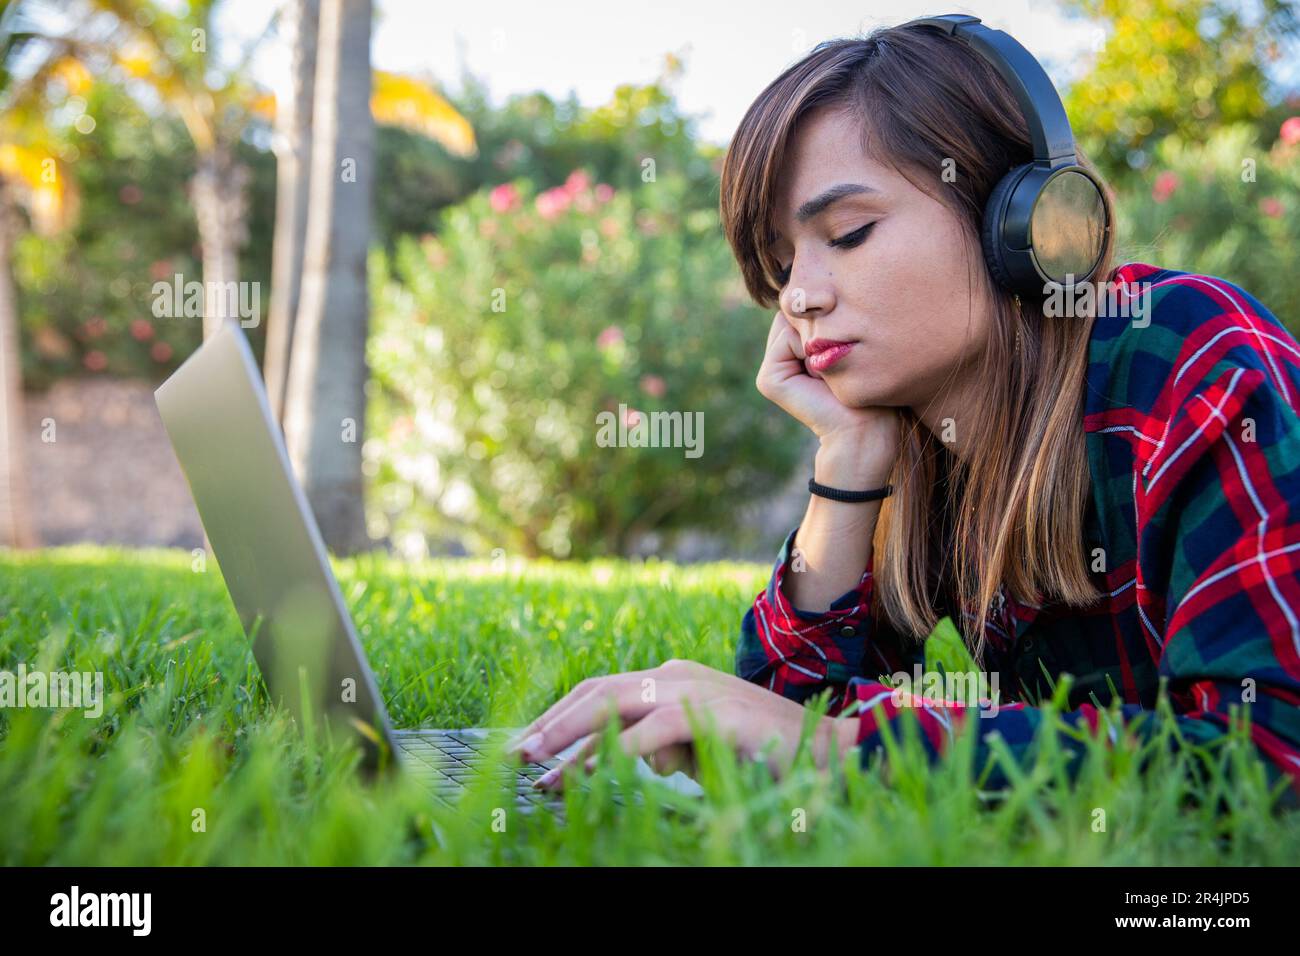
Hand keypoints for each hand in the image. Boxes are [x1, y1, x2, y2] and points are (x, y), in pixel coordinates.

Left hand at [506, 659, 859, 790]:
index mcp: (672, 676)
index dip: (560, 715)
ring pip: (614, 706)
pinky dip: (614, 754)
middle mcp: (676, 673)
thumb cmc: (763, 753)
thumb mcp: (702, 749)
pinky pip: (650, 732)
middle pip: (597, 691)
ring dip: (571, 740)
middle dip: (552, 722)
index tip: (529, 744)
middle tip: (517, 754)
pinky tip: (590, 775)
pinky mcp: (711, 711)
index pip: (602, 690)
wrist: (831, 751)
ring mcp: (693, 688)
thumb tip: (629, 760)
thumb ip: (665, 749)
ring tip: (542, 771)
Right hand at [755, 311, 900, 460]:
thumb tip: (804, 296)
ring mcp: (771, 370)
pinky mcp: (768, 380)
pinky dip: (810, 350)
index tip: (850, 347)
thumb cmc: (871, 386)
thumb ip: (824, 317)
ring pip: (790, 320)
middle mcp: (781, 358)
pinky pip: (787, 337)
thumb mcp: (850, 341)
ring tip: (831, 370)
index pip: (808, 306)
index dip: (832, 314)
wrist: (868, 428)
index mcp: (799, 348)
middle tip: (840, 360)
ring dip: (819, 337)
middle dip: (822, 324)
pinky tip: (821, 377)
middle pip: (795, 311)